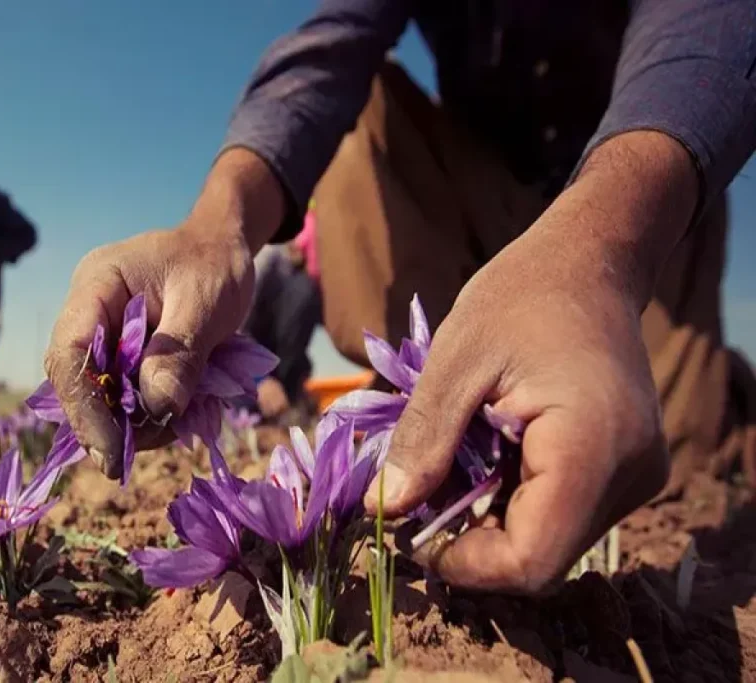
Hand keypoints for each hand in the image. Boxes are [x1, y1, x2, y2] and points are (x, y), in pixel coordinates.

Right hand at [45, 149, 285, 478]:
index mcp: (97, 285)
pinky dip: (144, 414)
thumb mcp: (206, 304)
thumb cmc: (215, 265)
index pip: (70, 352)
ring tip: (170, 429)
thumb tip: (156, 410)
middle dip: (105, 423)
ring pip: (97, 394)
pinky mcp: (119, 353)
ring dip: (129, 423)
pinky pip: (120, 393)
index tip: (110, 451)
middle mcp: (88, 311)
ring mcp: (101, 333)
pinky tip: (173, 417)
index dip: (83, 407)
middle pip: (76, 380)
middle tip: (135, 458)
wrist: (224, 248)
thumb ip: (180, 354)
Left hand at [369, 131, 697, 594]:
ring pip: (548, 541)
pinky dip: (512, 502)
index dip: (462, 563)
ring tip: (453, 465)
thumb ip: (421, 440)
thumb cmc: (521, 297)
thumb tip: (383, 509)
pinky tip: (487, 456)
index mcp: (592, 449)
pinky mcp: (625, 472)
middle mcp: (630, 476)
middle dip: (469, 542)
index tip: (409, 531)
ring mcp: (635, 477)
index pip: (530, 560)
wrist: (590, 262)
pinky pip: (561, 515)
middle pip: (539, 559)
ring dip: (488, 521)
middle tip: (418, 497)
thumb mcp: (455, 363)